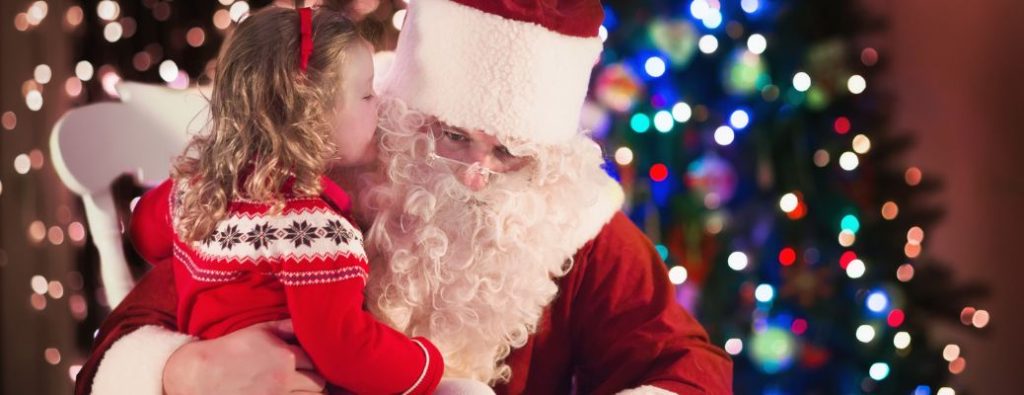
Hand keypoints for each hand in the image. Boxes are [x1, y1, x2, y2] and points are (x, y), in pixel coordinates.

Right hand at [162, 320, 325, 394]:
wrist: (200, 374)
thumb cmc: (230, 349)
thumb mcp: (260, 330)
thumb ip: (287, 326)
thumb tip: (308, 322)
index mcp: (285, 356)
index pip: (316, 360)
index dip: (312, 361)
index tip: (306, 362)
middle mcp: (284, 378)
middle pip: (319, 382)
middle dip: (315, 379)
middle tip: (307, 377)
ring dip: (310, 393)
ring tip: (301, 388)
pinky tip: (291, 393)